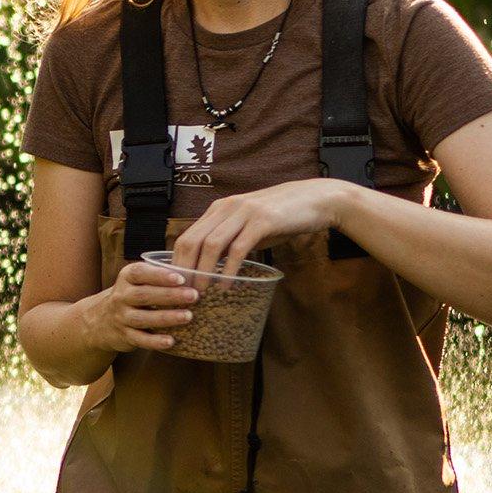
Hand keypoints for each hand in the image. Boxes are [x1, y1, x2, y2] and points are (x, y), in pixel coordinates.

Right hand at [87, 262, 197, 354]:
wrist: (101, 320)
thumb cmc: (133, 295)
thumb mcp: (138, 280)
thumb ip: (159, 275)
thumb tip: (197, 271)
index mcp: (127, 278)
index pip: (140, 273)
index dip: (160, 275)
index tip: (181, 278)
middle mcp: (121, 296)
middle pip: (144, 295)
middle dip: (169, 295)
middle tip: (193, 296)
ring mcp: (121, 317)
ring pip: (142, 318)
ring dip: (166, 317)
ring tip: (188, 316)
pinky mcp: (124, 336)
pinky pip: (139, 339)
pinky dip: (155, 341)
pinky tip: (171, 341)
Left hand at [168, 179, 361, 276]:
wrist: (316, 200)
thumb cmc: (281, 217)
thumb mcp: (248, 226)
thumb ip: (229, 240)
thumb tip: (210, 265)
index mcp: (219, 209)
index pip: (187, 236)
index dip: (177, 261)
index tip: (175, 284)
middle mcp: (226, 208)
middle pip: (192, 240)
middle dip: (184, 268)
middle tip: (182, 292)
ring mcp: (244, 212)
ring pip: (211, 244)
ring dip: (204, 270)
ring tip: (201, 290)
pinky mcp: (262, 221)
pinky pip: (238, 247)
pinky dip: (229, 268)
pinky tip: (226, 284)